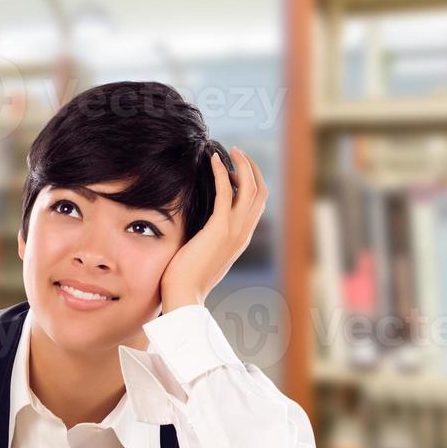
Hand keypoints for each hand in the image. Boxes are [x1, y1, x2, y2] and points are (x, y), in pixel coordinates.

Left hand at [159, 146, 266, 311]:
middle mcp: (244, 233)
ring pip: (251, 187)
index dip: (251, 183)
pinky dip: (222, 172)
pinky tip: (213, 160)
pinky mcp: (219, 227)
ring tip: (230, 151)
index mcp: (241, 239)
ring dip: (242, 165)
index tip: (237, 170)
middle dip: (252, 168)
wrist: (185, 296)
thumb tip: (199, 231)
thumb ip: (209, 241)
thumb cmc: (187, 280)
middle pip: (261, 191)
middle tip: (238, 153)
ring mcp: (235, 230)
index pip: (257, 204)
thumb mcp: (205, 256)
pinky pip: (226, 191)